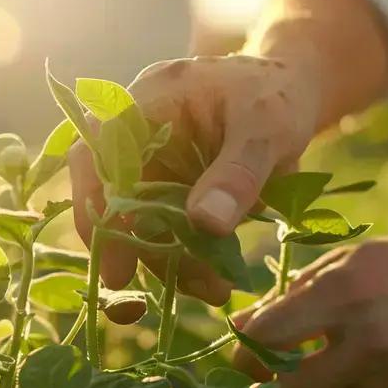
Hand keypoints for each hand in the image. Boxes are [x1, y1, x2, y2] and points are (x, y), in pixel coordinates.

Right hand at [69, 54, 323, 303]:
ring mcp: (154, 163)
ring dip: (167, 260)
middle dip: (132, 245)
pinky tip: (213, 282)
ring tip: (212, 290)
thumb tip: (205, 222)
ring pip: (141, 220)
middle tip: (135, 294)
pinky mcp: (171, 189)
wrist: (293, 93)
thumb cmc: (276, 96)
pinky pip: (167, 229)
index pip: (99, 146)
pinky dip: (187, 257)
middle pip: (114, 193)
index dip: (94, 197)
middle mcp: (139, 133)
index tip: (110, 247)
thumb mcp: (266, 129)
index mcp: (151, 98)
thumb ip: (238, 172)